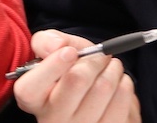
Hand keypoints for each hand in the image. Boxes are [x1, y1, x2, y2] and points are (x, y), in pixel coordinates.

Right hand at [15, 29, 140, 122]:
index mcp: (33, 99)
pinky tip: (118, 83)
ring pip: (103, 87)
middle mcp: (53, 119)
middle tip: (100, 56)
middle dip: (94, 59)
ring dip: (113, 68)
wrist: (92, 98)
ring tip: (110, 67)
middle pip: (77, 79)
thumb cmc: (68, 72)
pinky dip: (125, 83)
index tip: (71, 52)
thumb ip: (46, 42)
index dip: (54, 64)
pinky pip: (122, 99)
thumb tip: (58, 47)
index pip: (31, 87)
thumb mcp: (51, 53)